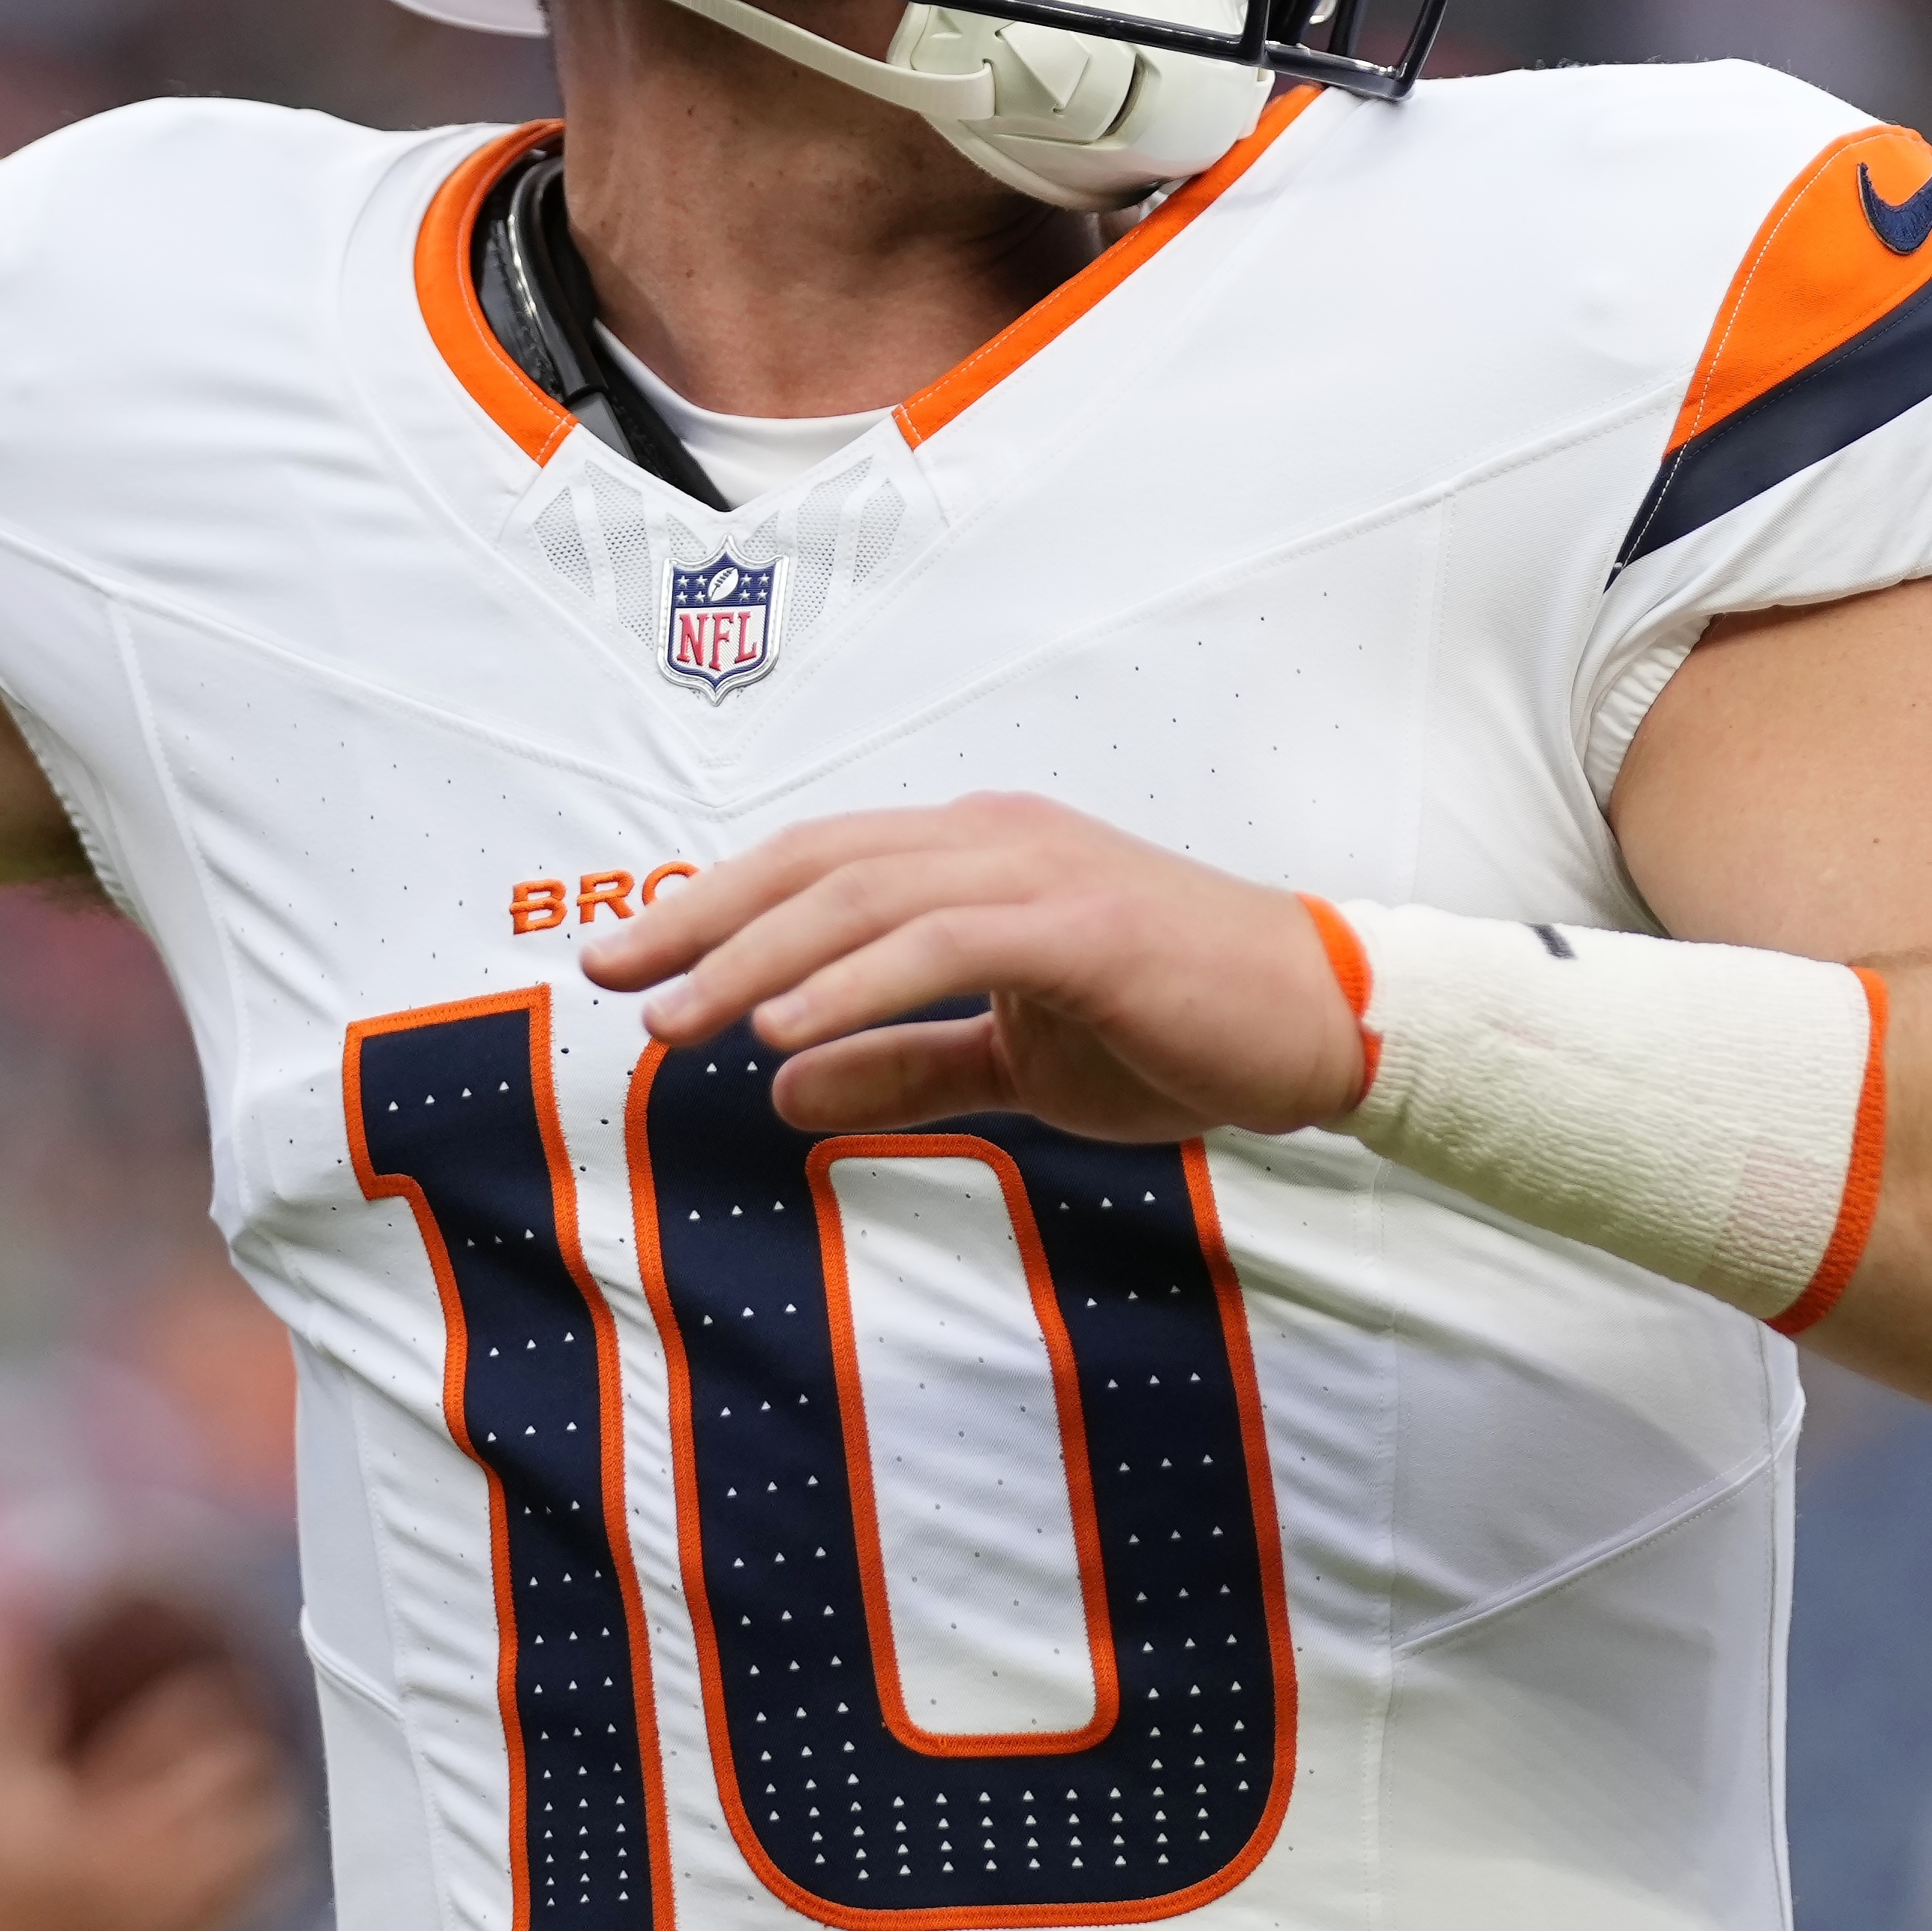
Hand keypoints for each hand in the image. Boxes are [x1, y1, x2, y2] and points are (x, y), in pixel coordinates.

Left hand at [580, 793, 1365, 1145]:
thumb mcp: (1016, 1061)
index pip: (817, 867)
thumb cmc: (1180, 1030)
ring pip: (861, 896)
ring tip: (674, 1018)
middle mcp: (993, 842)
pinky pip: (941, 943)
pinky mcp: (1079, 924)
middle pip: (814, 864)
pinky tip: (784, 1029)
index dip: (716, 908)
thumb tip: (780, 1088)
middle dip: (700, 919)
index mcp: (976, 859)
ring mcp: (1038, 872)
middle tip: (607, 974)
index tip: (627, 959)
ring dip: (756, 957)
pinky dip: (853, 983)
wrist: (1324, 1025)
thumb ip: (904, 1065)